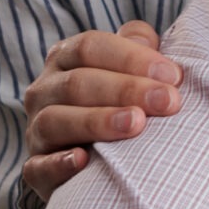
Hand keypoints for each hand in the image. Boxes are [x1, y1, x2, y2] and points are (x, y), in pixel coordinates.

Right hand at [21, 22, 181, 199]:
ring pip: (55, 120)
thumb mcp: (131, 69)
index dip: (131, 58)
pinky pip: (38, 166)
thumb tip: (147, 40)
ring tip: (136, 123)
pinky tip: (84, 161)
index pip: (90, 47)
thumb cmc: (122, 102)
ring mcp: (36, 131)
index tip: (172, 76)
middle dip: (126, 90)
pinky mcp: (36, 169)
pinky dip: (58, 164)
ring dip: (97, 121)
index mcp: (65, 58)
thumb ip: (139, 49)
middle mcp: (44, 91)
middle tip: (168, 102)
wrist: (97, 160)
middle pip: (77, 83)